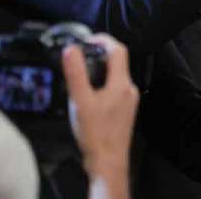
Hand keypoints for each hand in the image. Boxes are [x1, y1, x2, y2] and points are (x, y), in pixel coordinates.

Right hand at [63, 34, 138, 181]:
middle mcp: (129, 89)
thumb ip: (76, 74)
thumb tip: (71, 50)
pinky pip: (115, 89)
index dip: (103, 40)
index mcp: (122, 83)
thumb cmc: (95, 133)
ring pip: (115, 76)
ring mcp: (129, 101)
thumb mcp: (80, 101)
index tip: (87, 39)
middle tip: (80, 55)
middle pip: (118, 62)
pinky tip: (88, 94)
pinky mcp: (125, 111)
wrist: (108, 160)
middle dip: (99, 55)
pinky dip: (102, 84)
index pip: (118, 50)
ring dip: (100, 70)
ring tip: (80, 73)